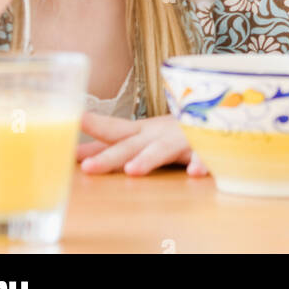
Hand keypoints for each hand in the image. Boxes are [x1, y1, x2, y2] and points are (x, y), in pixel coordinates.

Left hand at [76, 110, 209, 176]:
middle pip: (130, 145)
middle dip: (109, 156)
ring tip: (132, 171)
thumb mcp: (141, 138)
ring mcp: (181, 139)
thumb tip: (75, 154)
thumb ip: (110, 147)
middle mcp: (158, 134)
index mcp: (142, 132)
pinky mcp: (205, 147)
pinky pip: (204, 155)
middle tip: (87, 167)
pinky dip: (201, 162)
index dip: (93, 126)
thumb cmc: (171, 133)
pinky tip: (194, 172)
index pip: (113, 129)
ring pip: (163, 149)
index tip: (72, 121)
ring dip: (148, 159)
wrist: (216, 116)